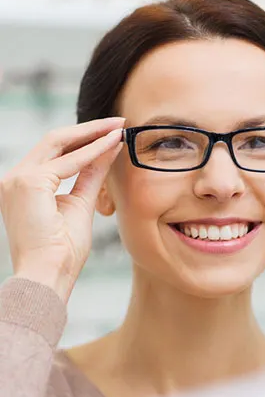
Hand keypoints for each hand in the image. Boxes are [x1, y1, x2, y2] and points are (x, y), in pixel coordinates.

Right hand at [0, 117, 124, 301]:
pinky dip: (92, 151)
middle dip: (89, 129)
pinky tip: (112, 143)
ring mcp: (17, 179)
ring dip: (92, 133)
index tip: (112, 132)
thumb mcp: (80, 203)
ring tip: (118, 127)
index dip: (84, 139)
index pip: (55, 151)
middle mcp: (13, 178)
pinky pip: (68, 162)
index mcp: (23, 185)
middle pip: (54, 140)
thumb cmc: (63, 250)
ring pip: (59, 143)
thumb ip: (92, 175)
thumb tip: (109, 149)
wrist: (49, 275)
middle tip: (118, 121)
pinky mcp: (28, 183)